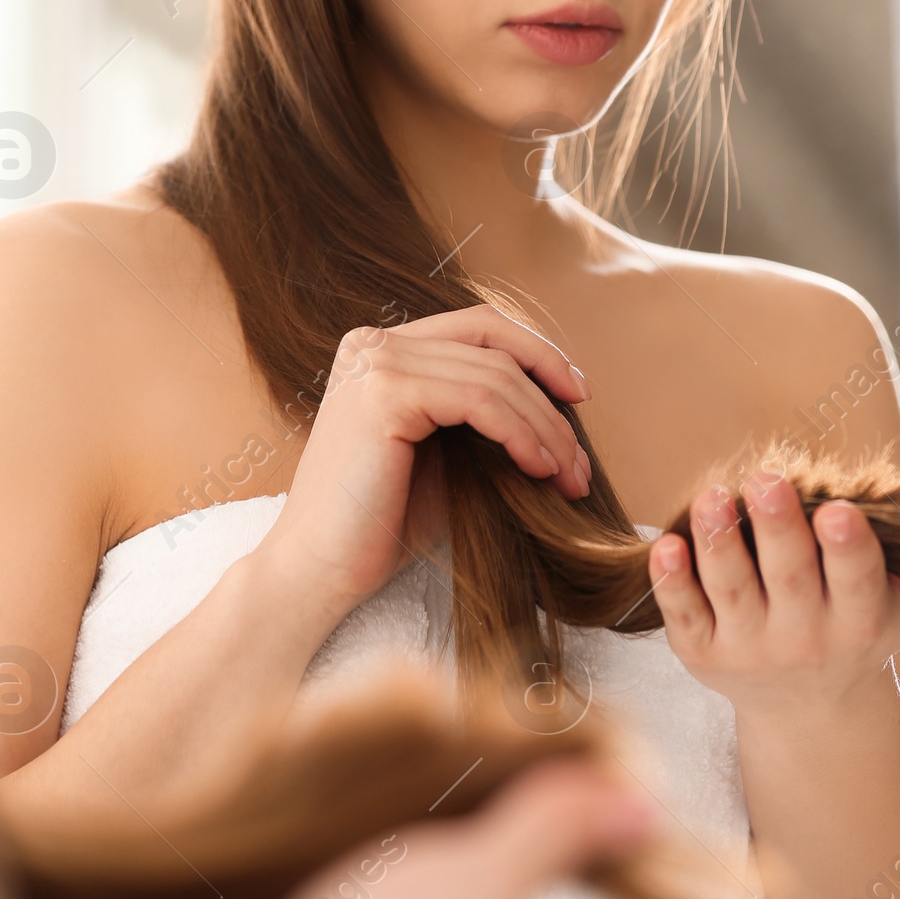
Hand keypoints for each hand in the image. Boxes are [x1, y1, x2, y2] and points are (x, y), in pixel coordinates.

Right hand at [256, 309, 590, 637]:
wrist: (318, 573)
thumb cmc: (382, 526)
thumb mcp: (443, 454)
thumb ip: (481, 414)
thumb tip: (560, 401)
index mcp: (381, 349)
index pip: (477, 325)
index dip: (536, 352)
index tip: (577, 396)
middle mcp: (372, 343)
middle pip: (492, 342)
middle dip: (550, 395)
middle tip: (581, 459)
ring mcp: (375, 363)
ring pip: (494, 375)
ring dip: (545, 427)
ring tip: (569, 477)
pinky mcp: (385, 394)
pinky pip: (479, 400)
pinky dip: (520, 432)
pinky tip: (538, 467)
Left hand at [647, 467, 899, 720]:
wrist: (812, 707)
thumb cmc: (858, 625)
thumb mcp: (899, 599)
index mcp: (858, 620)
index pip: (855, 579)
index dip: (847, 546)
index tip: (836, 512)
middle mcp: (805, 638)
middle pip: (789, 576)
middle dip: (777, 526)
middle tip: (766, 478)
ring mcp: (749, 648)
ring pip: (732, 589)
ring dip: (719, 541)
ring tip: (712, 496)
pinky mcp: (703, 654)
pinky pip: (685, 614)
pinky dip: (672, 582)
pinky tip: (665, 545)